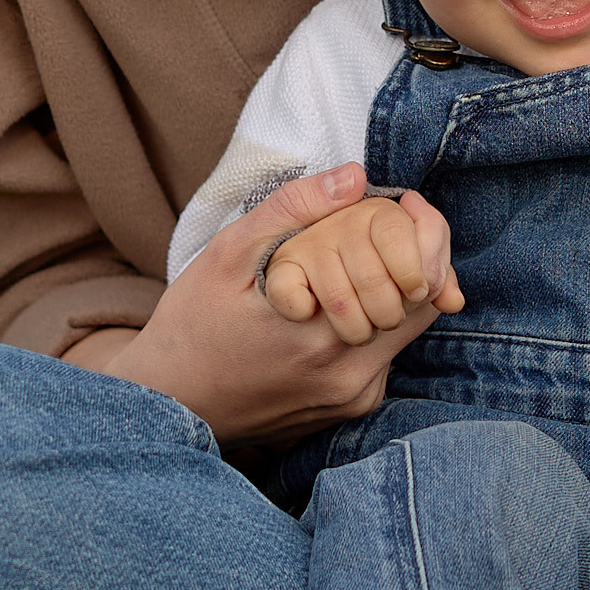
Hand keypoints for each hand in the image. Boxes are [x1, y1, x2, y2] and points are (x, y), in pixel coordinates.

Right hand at [67, 167, 454, 441]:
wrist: (168, 405)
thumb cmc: (192, 326)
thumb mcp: (228, 255)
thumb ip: (292, 210)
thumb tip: (356, 177)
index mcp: (324, 335)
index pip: (418, 280)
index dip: (421, 236)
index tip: (403, 206)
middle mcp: (349, 377)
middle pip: (420, 306)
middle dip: (406, 262)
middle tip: (375, 233)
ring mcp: (350, 400)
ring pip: (404, 333)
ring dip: (390, 294)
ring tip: (349, 268)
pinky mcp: (346, 412)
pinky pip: (382, 359)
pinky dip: (372, 327)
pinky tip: (332, 309)